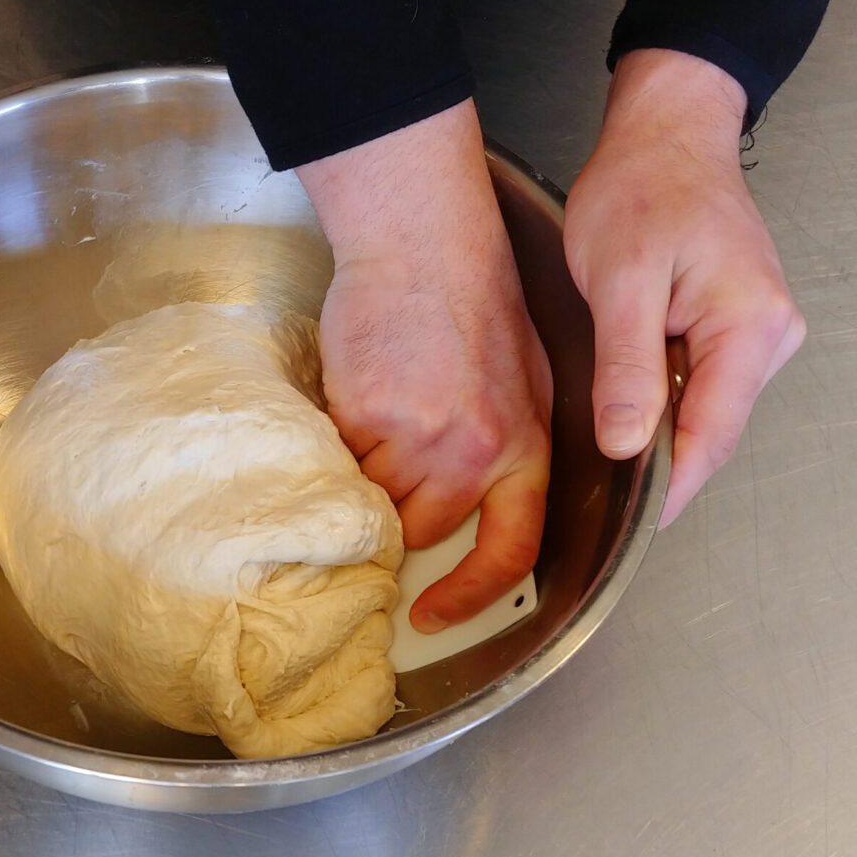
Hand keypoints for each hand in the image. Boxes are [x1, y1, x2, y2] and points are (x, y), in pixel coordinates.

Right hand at [296, 99, 552, 630]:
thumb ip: (499, 449)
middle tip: (379, 467)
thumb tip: (462, 509)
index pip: (511, 550)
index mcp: (523, 447)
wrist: (426, 242)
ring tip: (369, 416)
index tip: (432, 614)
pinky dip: (334, 441)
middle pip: (420, 531)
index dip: (471, 595)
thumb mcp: (519, 382)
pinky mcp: (368, 416)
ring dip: (359, 472)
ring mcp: (421, 437)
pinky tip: (351, 396)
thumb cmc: (472, 303)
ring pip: (371, 499)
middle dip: (393, 510)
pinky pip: (338, 460)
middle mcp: (477, 452)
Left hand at [564, 49, 805, 524]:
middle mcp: (770, 336)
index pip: (713, 438)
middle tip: (598, 492)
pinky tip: (624, 400)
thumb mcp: (619, 280)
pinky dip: (664, 401)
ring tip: (601, 442)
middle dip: (660, 465)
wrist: (665, 135)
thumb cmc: (641, 189)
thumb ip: (627, 366)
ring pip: (705, 410)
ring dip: (660, 431)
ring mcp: (759, 333)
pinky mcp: (736, 327)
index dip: (670, 488)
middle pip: (713, 431)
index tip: (628, 525)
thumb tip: (630, 444)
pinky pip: (701, 384)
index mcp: (751, 328)